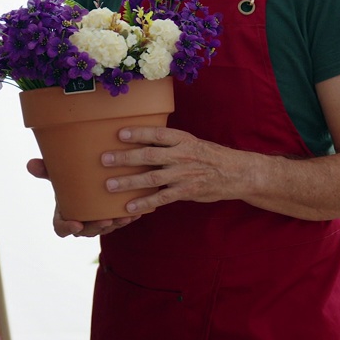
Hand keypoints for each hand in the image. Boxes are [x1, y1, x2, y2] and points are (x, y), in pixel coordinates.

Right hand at [26, 158, 139, 237]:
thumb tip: (30, 163)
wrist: (93, 176)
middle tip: (105, 220)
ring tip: (121, 216)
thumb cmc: (71, 177)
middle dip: (96, 228)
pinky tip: (134, 213)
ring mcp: (98, 221)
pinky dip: (127, 218)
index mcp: (64, 214)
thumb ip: (46, 170)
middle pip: (87, 232)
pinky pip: (120, 222)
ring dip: (114, 225)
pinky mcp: (113, 218)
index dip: (68, 229)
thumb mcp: (58, 174)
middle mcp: (82, 222)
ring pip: (105, 229)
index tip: (76, 224)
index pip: (61, 228)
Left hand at [101, 127, 254, 213]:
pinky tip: (129, 207)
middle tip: (104, 160)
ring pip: (151, 177)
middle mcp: (181, 155)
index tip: (119, 133)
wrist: (235, 173)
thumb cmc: (209, 156)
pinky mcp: (186, 191)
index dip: (138, 133)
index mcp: (182, 139)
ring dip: (128, 181)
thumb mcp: (192, 142)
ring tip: (109, 185)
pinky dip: (144, 202)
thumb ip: (170, 143)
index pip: (157, 134)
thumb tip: (143, 139)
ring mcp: (183, 174)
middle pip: (148, 155)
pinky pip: (161, 198)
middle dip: (124, 158)